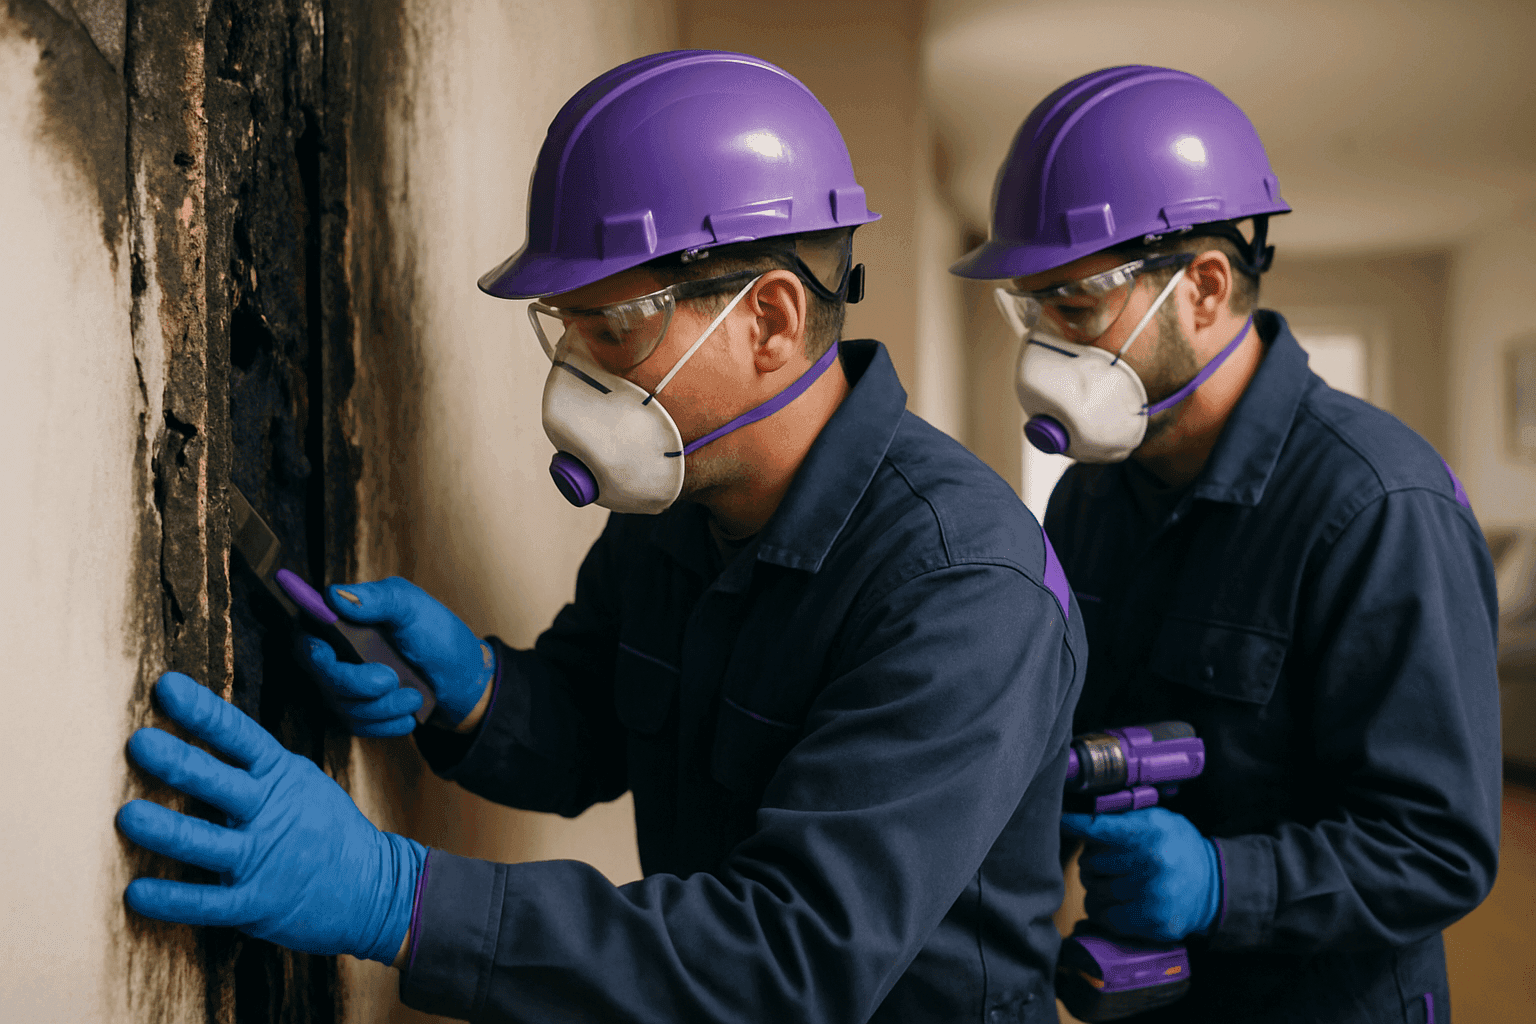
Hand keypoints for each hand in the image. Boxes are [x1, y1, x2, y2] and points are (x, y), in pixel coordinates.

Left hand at [117, 673, 424, 962]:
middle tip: (140, 743)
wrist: (373, 886)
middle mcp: (270, 812)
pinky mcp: (256, 903)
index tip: (166, 686)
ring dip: (165, 830)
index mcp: (281, 775)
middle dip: (179, 762)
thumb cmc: (326, 828)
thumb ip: (257, 765)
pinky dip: (172, 900)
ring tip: (128, 816)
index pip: (238, 736)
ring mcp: (264, 859)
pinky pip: (207, 903)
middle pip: (219, 783)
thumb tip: (204, 731)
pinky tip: (137, 892)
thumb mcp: (301, 782)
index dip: (202, 711)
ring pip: (206, 842)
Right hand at [298, 576, 495, 734]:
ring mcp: (345, 685)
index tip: (328, 652)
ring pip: (341, 705)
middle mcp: (338, 654)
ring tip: (414, 694)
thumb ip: (378, 598)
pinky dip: (387, 723)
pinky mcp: (358, 712)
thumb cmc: (439, 636)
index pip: (305, 634)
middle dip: (356, 683)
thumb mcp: (414, 607)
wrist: (464, 680)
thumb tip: (333, 595)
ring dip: (383, 705)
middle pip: (321, 674)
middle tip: (391, 679)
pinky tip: (409, 713)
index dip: (311, 647)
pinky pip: (357, 727)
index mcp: (346, 621)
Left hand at [1060, 807, 1220, 941]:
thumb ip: (1123, 817)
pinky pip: (1104, 917)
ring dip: (1096, 887)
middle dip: (1091, 862)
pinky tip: (1116, 902)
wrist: (1213, 885)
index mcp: (1149, 831)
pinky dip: (1103, 910)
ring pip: (1092, 892)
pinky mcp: (1151, 922)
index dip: (1074, 825)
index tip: (1061, 821)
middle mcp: (1149, 863)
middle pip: (1089, 862)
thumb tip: (1081, 816)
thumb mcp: (1157, 820)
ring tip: (1115, 882)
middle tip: (1107, 862)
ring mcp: (1151, 895)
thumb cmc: (1176, 847)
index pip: (1097, 828)